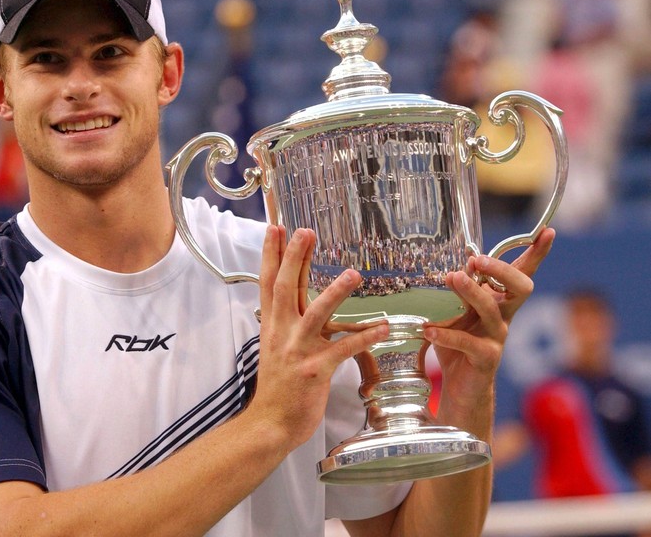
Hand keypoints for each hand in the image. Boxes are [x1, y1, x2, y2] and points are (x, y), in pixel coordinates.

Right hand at [252, 226, 387, 449]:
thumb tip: (295, 297)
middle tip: (305, 231)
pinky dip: (364, 337)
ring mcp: (297, 351)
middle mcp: (281, 333)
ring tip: (354, 273)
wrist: (271, 423)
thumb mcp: (275, 345)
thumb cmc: (279, 385)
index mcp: (272, 324)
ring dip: (335, 292)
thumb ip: (287, 320)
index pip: (268, 282)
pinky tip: (383, 326)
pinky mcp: (315, 371)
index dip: (271, 254)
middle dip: (294, 258)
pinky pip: (343, 350)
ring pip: (316, 314)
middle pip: (285, 287)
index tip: (276, 227)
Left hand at [423, 227, 555, 416]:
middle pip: (520, 287)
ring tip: (451, 278)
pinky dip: (446, 333)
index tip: (547, 231)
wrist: (460, 388)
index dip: (536, 254)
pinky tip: (428, 328)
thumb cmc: (457, 344)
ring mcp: (497, 338)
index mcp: (500, 301)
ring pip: (493, 310)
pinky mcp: (485, 359)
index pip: (522, 274)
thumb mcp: (455, 312)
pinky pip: (468, 343)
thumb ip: (457, 291)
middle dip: (501, 268)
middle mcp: (505, 317)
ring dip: (471, 292)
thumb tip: (454, 265)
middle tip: (474, 258)